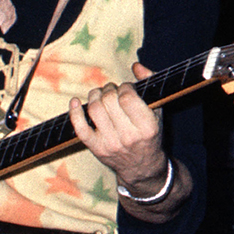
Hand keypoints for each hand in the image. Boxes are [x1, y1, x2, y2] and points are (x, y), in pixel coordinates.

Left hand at [69, 63, 166, 190]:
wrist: (142, 166)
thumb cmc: (151, 134)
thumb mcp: (158, 110)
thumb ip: (151, 84)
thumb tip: (136, 66)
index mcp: (147, 127)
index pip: (128, 97)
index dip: (125, 87)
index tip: (127, 88)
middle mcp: (128, 137)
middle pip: (109, 101)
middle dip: (110, 89)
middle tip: (114, 91)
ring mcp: (110, 144)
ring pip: (94, 109)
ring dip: (95, 95)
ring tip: (101, 95)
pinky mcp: (96, 148)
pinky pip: (80, 128)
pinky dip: (75, 112)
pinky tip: (75, 102)